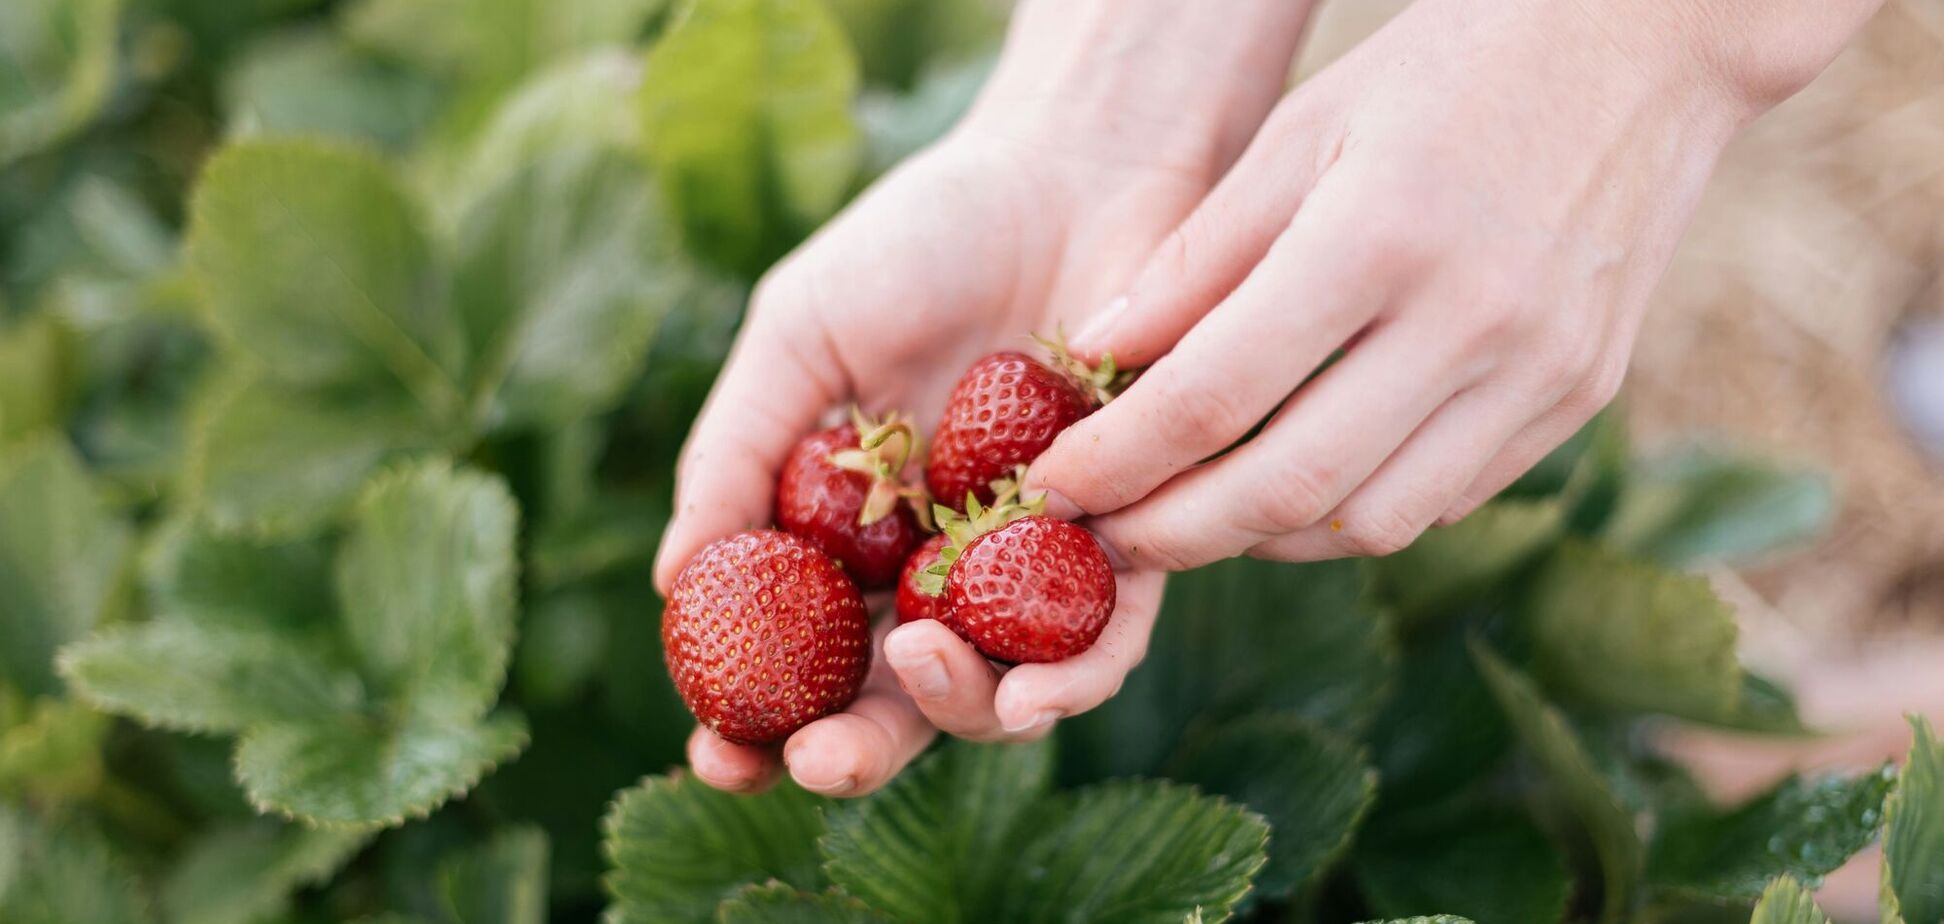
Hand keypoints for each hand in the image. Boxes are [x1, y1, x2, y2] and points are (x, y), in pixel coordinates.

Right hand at [648, 0, 1305, 792]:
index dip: (753, 720)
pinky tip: (1039, 685)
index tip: (716, 752)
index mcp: (852, 532)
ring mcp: (1035, 561)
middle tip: (820, 763)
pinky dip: (1078, 673)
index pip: (798, 655)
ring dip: (964, 712)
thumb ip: (737, 451)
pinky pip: (1113, 635)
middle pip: (897, 698)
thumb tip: (671, 583)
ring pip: (1004, 688)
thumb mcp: (799, 334)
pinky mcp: (1137, 534)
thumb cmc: (922, 241)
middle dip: (855, 752)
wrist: (1071, 168)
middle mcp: (942, 564)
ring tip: (928, 671)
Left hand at [1027, 0, 1834, 568]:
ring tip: (1198, 511)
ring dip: (1266, 536)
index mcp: (1377, 237)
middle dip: (1176, 533)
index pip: (1215, 395)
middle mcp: (1470, 322)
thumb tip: (1093, 359)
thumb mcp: (1302, 129)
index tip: (1052, 485)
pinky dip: (1356, 510)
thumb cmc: (1446, 66)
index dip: (1118, 458)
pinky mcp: (1581, 396)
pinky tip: (1303, 481)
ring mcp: (1539, 371)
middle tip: (1108, 536)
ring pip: (1372, 522)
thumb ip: (1197, 257)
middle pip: (1289, 488)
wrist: (1646, 40)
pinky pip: (1447, 498)